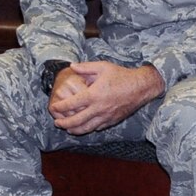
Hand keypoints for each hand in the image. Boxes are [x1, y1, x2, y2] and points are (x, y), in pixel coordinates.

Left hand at [48, 61, 163, 134]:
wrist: (142, 87)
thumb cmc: (122, 76)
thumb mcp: (103, 67)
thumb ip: (85, 67)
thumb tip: (71, 66)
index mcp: (93, 95)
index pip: (71, 104)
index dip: (59, 107)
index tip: (53, 107)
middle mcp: (98, 108)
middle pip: (76, 121)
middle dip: (64, 123)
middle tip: (57, 123)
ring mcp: (106, 116)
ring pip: (86, 128)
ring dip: (74, 130)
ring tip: (67, 129)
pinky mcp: (113, 120)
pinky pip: (97, 128)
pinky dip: (88, 129)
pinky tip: (83, 127)